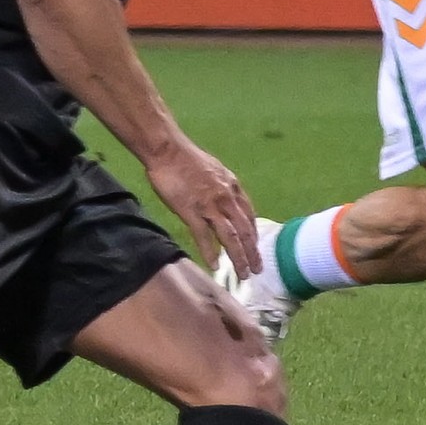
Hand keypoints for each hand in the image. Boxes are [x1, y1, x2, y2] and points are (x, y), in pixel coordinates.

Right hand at [146, 135, 261, 276]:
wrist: (168, 151)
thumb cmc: (187, 159)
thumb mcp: (215, 170)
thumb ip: (223, 187)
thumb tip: (226, 198)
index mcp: (232, 187)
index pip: (249, 215)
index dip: (254, 234)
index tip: (255, 247)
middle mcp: (226, 198)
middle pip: (244, 230)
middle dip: (252, 252)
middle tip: (257, 269)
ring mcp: (210, 206)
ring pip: (230, 237)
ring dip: (239, 257)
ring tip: (244, 274)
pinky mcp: (192, 211)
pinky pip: (204, 237)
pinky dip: (211, 253)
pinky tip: (215, 266)